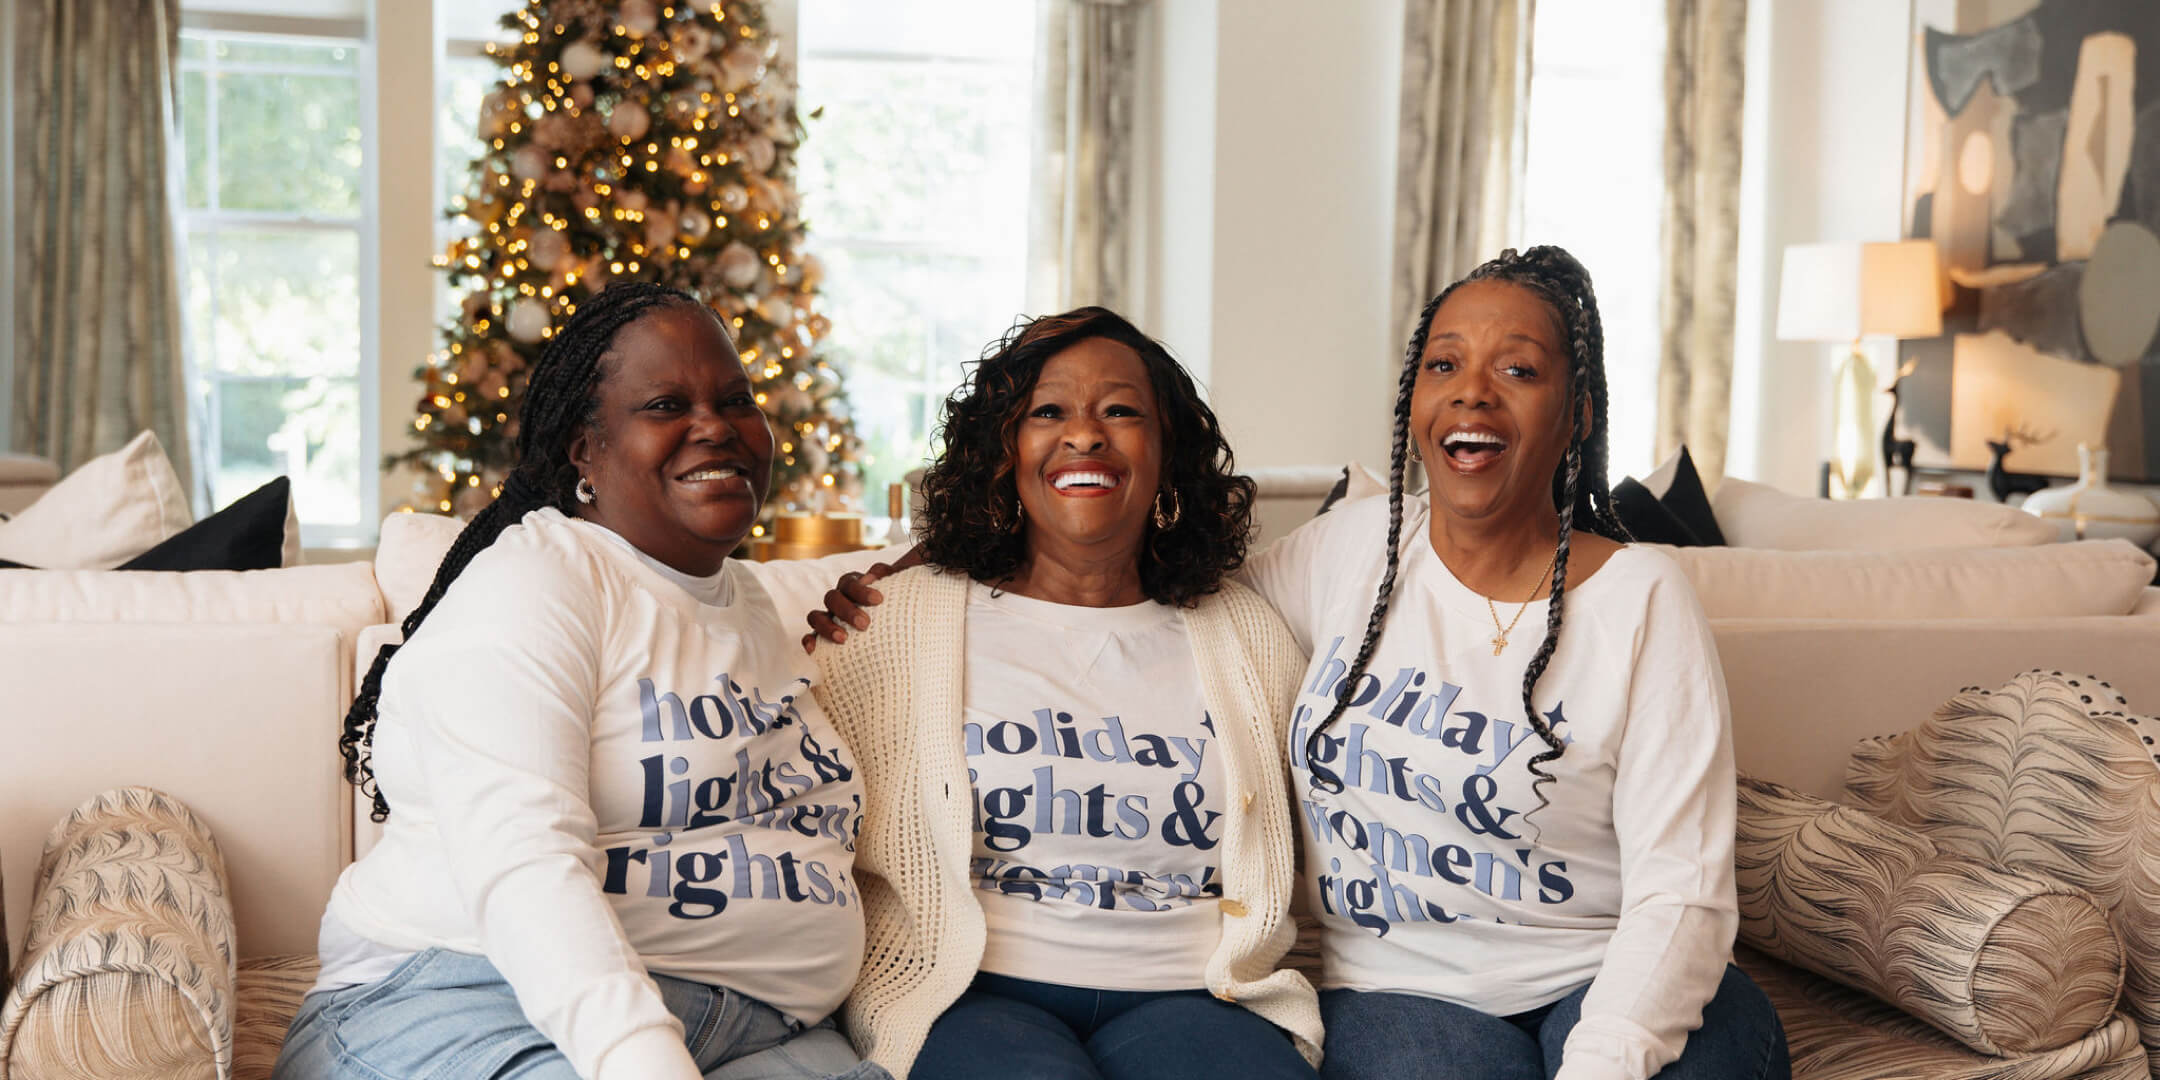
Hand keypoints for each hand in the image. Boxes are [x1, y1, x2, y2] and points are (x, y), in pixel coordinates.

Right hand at [800, 547, 921, 651]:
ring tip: (843, 639)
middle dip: (847, 611)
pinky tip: (813, 649)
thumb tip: (872, 576)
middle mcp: (838, 600)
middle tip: (865, 624)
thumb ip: (890, 576)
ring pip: (816, 616)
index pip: (850, 583)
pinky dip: (809, 640)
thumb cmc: (896, 603)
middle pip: (832, 598)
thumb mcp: (898, 587)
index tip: (878, 600)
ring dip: (826, 626)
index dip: (860, 590)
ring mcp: (829, 618)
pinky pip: (810, 636)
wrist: (895, 623)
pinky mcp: (824, 636)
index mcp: (853, 585)